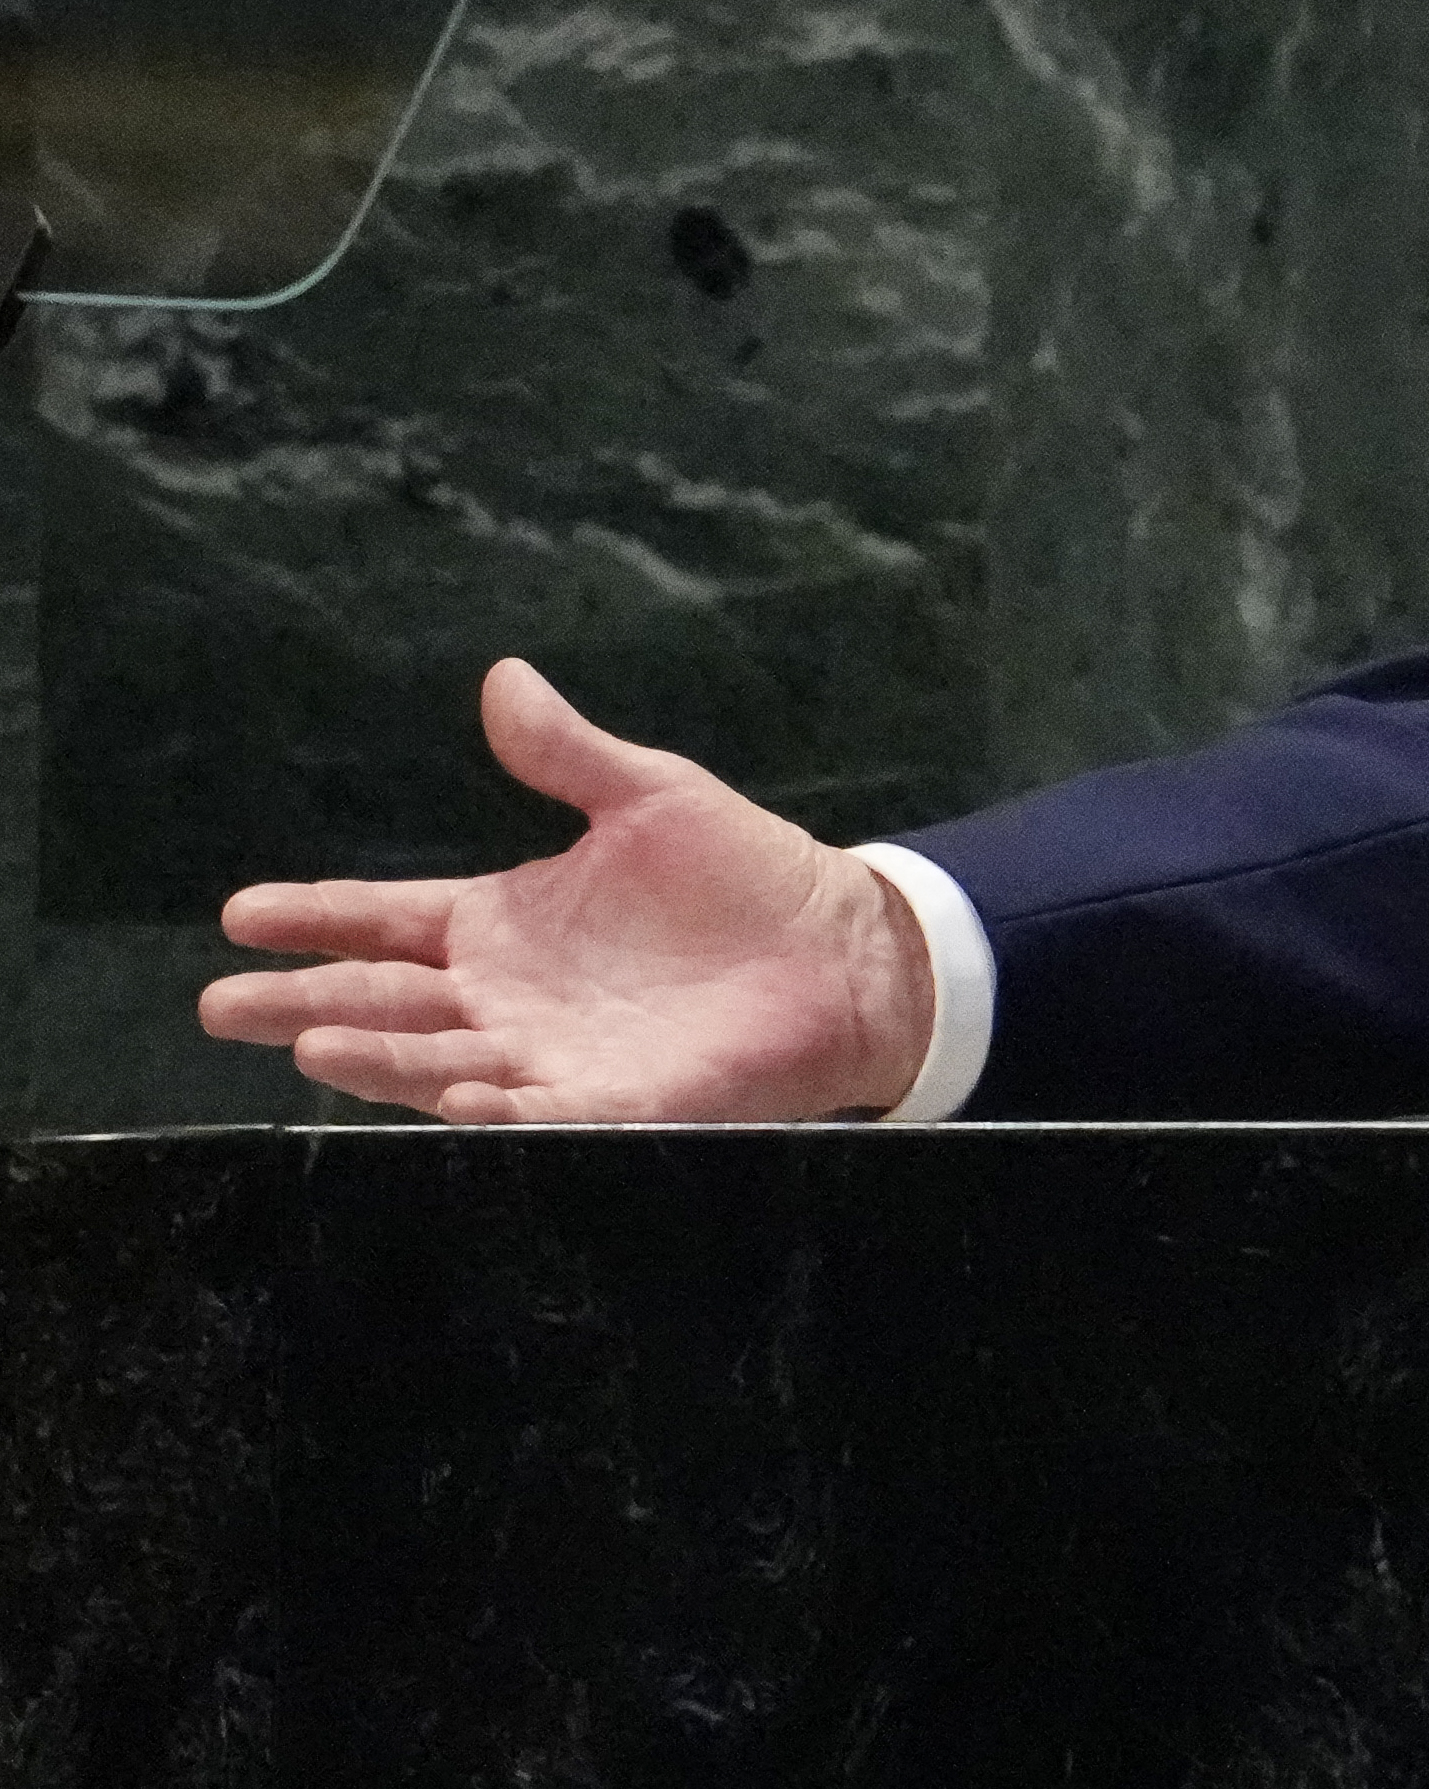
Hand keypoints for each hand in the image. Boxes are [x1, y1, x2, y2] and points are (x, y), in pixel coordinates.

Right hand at [200, 658, 938, 1124]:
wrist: (844, 950)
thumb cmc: (746, 876)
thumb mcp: (650, 798)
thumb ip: (568, 754)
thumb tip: (503, 678)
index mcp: (501, 922)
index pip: (385, 920)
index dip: (316, 916)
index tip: (240, 913)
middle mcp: (507, 996)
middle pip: (385, 999)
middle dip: (303, 1002)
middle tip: (224, 1005)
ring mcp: (553, 1052)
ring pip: (441, 1060)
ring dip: (379, 1057)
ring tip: (312, 1044)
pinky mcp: (616, 1101)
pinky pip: (543, 1110)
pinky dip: (497, 1105)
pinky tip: (455, 1091)